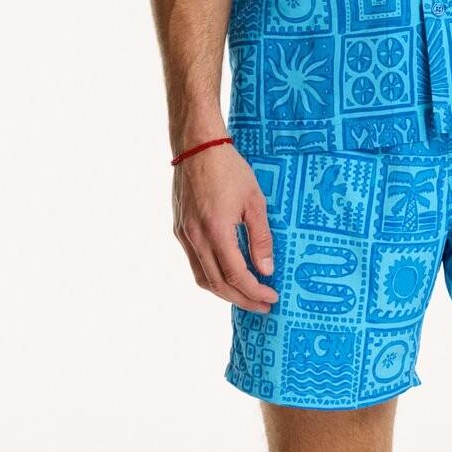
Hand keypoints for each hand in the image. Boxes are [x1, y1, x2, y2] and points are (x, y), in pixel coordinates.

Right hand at [172, 144, 278, 312]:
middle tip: (262, 305)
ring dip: (224, 292)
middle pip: (218, 284)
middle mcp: (196, 238)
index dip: (255, 291)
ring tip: (246, 295)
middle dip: (242, 299)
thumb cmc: (230, 168)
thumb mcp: (255, 200)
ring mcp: (184, 235)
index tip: (272, 297)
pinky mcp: (179, 229)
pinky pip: (195, 262)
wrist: (197, 146)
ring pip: (202, 277)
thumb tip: (266, 269)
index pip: (237, 275)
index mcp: (216, 231)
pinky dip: (211, 275)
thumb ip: (260, 237)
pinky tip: (226, 273)